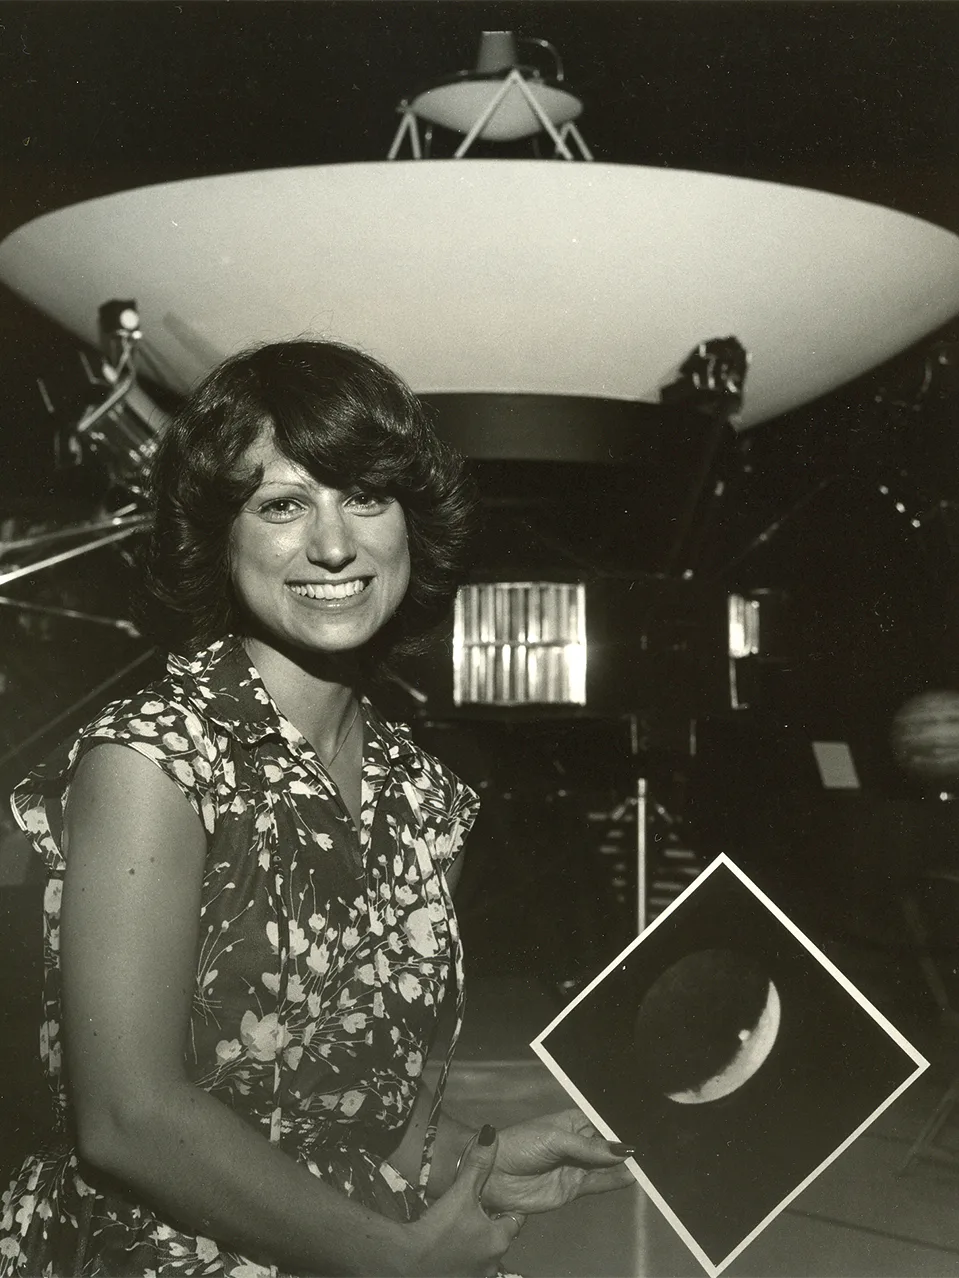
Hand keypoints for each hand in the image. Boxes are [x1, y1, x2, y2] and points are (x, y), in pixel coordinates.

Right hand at [399, 1125, 524, 1277]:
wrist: (409, 1261)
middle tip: (475, 1210)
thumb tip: (491, 1135)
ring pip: (485, 1253)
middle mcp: (494, 1261)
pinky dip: (464, 1255)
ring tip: (461, 1227)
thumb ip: (478, 1164)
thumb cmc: (439, 1228)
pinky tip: (450, 1244)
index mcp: (499, 1238)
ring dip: (477, 1241)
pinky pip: (469, 1265)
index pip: (515, 1219)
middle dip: (490, 1224)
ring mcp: (478, 1275)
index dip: (506, 1206)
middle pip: (500, 1237)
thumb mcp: (461, 1192)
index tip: (496, 1199)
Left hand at [482, 1109, 635, 1216]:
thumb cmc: (520, 1144)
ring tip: (646, 1166)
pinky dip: (613, 1182)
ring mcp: (576, 1167)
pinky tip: (631, 1179)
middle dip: (625, 1148)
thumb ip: (589, 1148)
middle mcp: (578, 1144)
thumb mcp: (555, 1139)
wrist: (493, 1174)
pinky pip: (597, 1185)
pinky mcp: (572, 1189)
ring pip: (605, 1166)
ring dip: (623, 1166)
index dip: (619, 1128)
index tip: (642, 1129)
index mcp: (573, 1122)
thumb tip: (623, 1149)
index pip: (602, 1123)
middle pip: (607, 1146)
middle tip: (651, 1150)